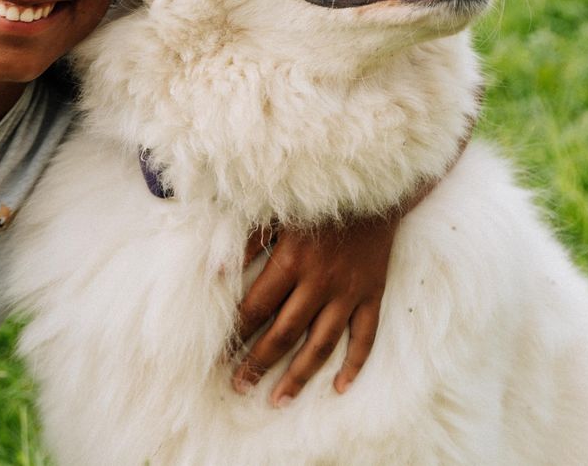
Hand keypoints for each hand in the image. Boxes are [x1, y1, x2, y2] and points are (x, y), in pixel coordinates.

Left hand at [231, 212, 398, 405]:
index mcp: (290, 261)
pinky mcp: (372, 294)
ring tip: (279, 399)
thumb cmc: (315, 199)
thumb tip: (213, 272)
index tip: (217, 353)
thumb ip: (244, 243)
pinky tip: (340, 387)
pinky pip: (365, 336)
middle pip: (284, 333)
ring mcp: (349, 291)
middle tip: (239, 386)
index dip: (236, 333)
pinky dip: (354, 364)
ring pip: (321, 344)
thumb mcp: (275, 212)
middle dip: (258, 362)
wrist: (374, 186)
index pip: (256, 308)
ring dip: (299, 375)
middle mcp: (319, 282)